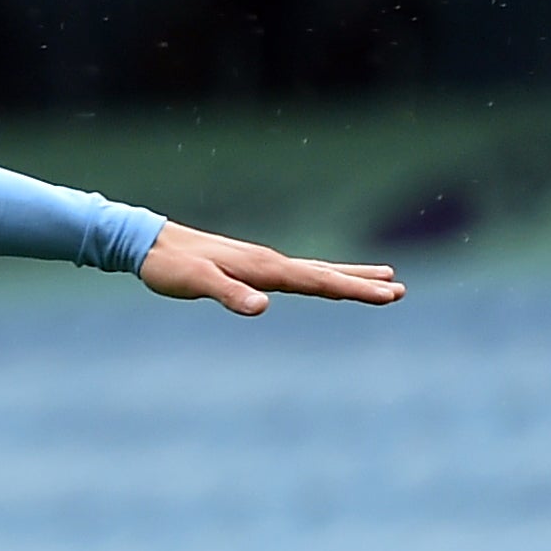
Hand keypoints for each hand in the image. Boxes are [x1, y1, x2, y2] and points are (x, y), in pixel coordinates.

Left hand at [139, 222, 403, 317]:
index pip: (319, 281)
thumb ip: (229, 295)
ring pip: (316, 271)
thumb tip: (262, 308)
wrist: (149, 242)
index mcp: (264, 267)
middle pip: (326, 274)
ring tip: (383, 279)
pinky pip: (297, 274)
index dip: (355, 289)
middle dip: (363, 284)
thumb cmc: (170, 266)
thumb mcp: (196, 283)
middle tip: (400, 291)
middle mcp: (269, 262)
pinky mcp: (251, 268)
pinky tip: (325, 281)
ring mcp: (262, 264)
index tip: (389, 295)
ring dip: (349, 276)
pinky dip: (320, 277)